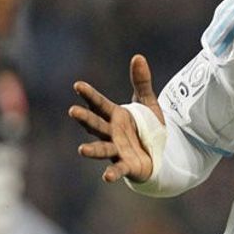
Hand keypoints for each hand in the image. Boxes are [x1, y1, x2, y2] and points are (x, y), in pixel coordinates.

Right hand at [69, 54, 163, 181]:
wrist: (161, 151)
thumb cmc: (148, 127)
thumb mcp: (147, 102)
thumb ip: (142, 82)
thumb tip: (138, 56)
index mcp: (115, 116)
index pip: (100, 104)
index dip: (89, 95)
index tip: (78, 85)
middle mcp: (112, 133)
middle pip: (96, 125)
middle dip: (85, 119)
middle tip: (73, 112)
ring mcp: (117, 149)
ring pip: (102, 148)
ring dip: (92, 150)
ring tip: (82, 150)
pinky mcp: (127, 165)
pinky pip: (119, 169)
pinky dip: (113, 173)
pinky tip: (106, 177)